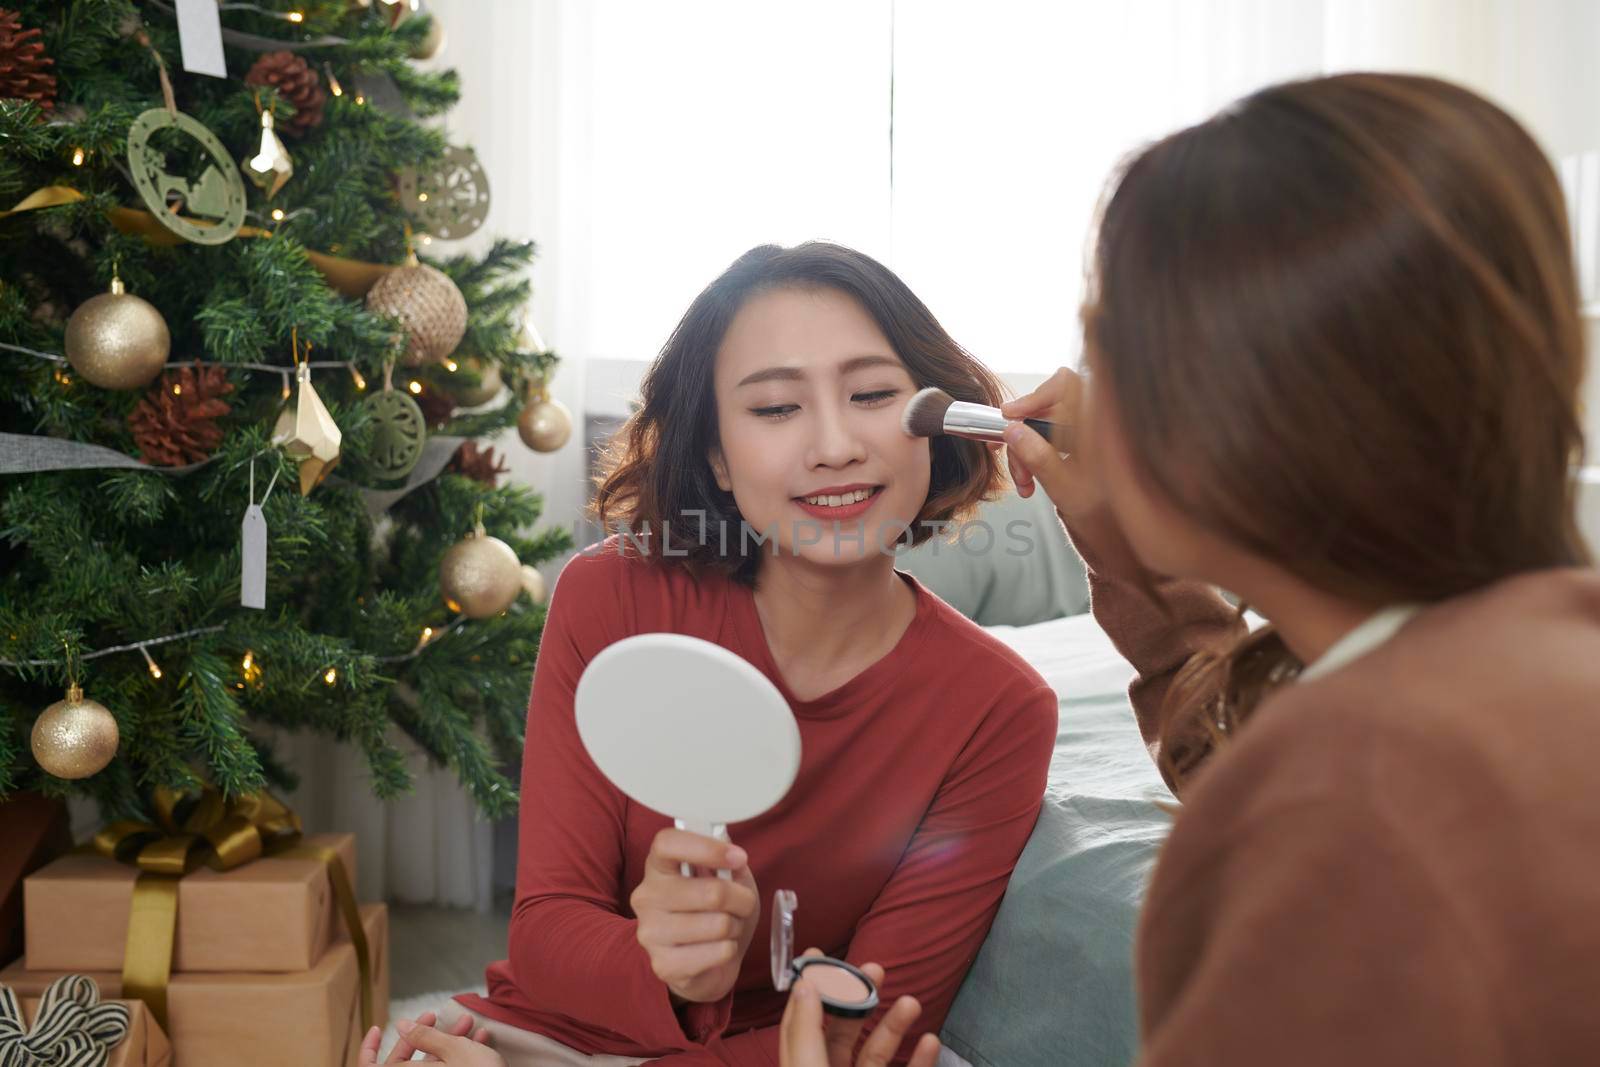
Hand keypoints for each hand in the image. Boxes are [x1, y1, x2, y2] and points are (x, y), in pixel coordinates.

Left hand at [357, 1011, 495, 1064]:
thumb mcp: (453, 1049)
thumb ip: (423, 1036)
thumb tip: (400, 1026)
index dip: (368, 1049)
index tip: (378, 1029)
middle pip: (404, 1062)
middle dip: (422, 1035)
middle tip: (434, 1016)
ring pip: (431, 1066)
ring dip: (447, 1042)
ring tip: (468, 1023)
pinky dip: (458, 1057)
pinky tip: (478, 1040)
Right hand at [630, 827, 759, 1003]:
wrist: (705, 964)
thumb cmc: (716, 912)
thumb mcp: (729, 879)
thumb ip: (729, 862)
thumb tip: (734, 855)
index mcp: (658, 866)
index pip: (668, 843)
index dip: (706, 847)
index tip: (738, 857)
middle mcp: (646, 896)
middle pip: (711, 891)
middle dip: (741, 900)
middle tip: (742, 904)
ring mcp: (650, 932)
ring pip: (719, 924)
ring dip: (735, 926)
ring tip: (726, 928)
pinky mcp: (663, 965)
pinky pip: (719, 952)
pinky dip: (729, 950)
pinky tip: (716, 950)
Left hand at [779, 954, 940, 1066]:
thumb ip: (805, 1033)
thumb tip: (804, 985)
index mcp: (804, 1066)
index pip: (801, 1023)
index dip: (808, 988)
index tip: (817, 954)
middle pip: (843, 1032)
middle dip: (858, 999)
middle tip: (875, 969)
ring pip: (877, 1052)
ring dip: (895, 1025)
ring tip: (912, 1002)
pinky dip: (920, 1060)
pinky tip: (931, 1039)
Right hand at [999, 366, 1102, 517]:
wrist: (1114, 520)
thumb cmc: (1102, 505)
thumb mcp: (1064, 485)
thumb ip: (1038, 457)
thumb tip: (1012, 431)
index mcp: (1098, 423)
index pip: (1064, 386)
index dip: (1034, 396)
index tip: (1011, 414)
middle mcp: (1091, 418)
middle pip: (1044, 409)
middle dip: (1022, 439)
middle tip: (1015, 466)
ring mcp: (1082, 427)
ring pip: (1041, 424)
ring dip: (1025, 451)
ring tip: (1025, 481)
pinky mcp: (1074, 437)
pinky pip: (1046, 434)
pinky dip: (1034, 452)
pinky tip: (1032, 476)